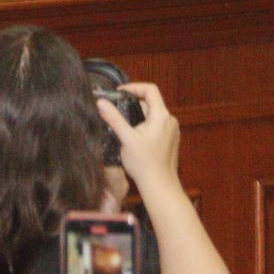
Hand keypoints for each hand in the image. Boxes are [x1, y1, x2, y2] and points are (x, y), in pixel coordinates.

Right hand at [96, 81, 180, 198]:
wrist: (159, 186)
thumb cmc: (144, 164)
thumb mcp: (126, 138)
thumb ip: (114, 118)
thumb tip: (101, 102)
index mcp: (161, 116)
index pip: (150, 90)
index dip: (134, 87)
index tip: (120, 93)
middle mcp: (170, 121)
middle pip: (151, 103)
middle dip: (134, 105)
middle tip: (118, 112)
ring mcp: (172, 131)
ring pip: (153, 115)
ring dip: (139, 117)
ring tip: (125, 128)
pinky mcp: (171, 140)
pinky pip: (158, 126)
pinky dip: (146, 126)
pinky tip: (135, 139)